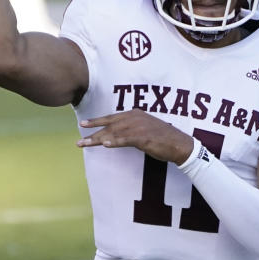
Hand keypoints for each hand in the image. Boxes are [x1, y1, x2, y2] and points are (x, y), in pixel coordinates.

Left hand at [77, 109, 194, 163]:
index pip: (112, 117)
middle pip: (109, 125)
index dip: (97, 120)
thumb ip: (132, 128)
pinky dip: (115, 142)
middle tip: (79, 137)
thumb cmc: (163, 139)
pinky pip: (125, 140)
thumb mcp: (145, 128)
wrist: (179, 144)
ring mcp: (139, 127)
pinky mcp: (143, 138)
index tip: (84, 123)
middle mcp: (135, 118)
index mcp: (135, 114)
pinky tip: (105, 145)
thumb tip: (119, 134)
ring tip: (84, 144)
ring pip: (113, 133)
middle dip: (93, 131)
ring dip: (97, 139)